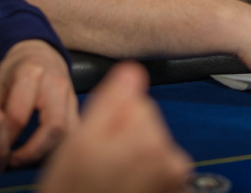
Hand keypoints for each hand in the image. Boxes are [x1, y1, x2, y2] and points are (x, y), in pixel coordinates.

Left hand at [0, 39, 78, 167]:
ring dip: (48, 153)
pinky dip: (58, 149)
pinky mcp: (77, 107)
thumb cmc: (16, 69)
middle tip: (12, 162)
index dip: (4, 140)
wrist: (40, 54)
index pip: (19, 116)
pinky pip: (73, 134)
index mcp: (31, 73)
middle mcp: (56, 83)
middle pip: (53, 127)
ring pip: (69, 134)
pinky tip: (40, 154)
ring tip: (25, 160)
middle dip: (32, 152)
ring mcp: (70, 95)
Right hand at [39, 63, 191, 192]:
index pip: (138, 101)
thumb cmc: (74, 192)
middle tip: (100, 166)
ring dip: (135, 160)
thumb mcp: (80, 143)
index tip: (98, 143)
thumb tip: (132, 71)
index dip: (113, 118)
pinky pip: (159, 170)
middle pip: (148, 125)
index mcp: (147, 139)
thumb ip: (111, 102)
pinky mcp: (175, 191)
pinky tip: (125, 190)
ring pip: (153, 148)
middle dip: (126, 139)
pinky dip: (144, 178)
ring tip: (111, 182)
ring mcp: (176, 179)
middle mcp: (169, 158)